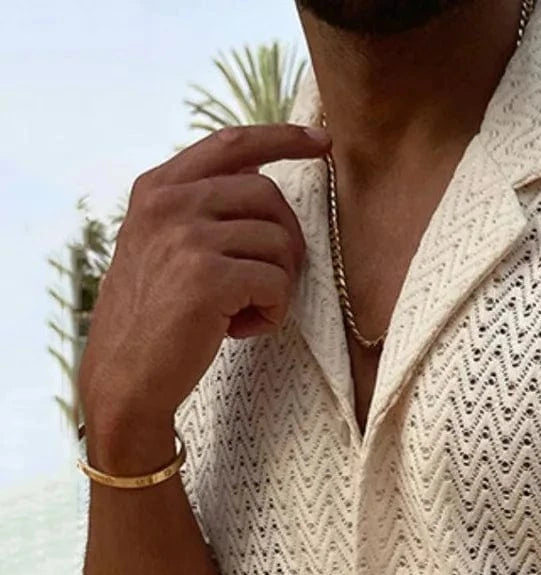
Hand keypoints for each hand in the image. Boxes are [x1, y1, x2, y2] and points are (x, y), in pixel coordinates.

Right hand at [79, 121, 330, 435]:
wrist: (125, 377)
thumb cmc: (154, 320)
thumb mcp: (160, 248)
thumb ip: (197, 211)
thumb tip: (264, 187)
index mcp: (157, 188)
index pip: (231, 144)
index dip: (282, 138)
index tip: (322, 142)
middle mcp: (169, 202)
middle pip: (268, 195)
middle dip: (285, 241)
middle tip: (269, 283)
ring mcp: (187, 236)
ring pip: (279, 242)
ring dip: (276, 285)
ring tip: (241, 312)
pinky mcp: (208, 276)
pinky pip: (277, 283)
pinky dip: (271, 313)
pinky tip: (239, 330)